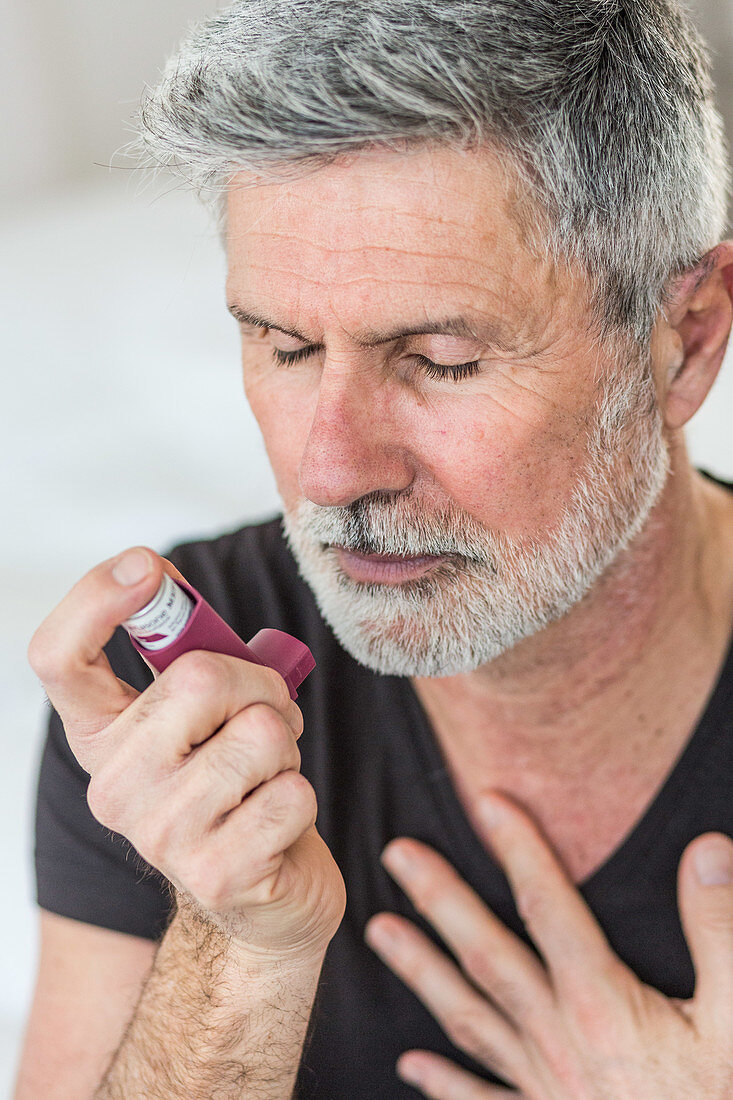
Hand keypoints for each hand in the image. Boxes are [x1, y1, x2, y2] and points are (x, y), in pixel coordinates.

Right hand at [28, 547, 345, 960]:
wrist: (260, 898)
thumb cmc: (235, 784)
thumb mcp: (203, 716)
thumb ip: (187, 656)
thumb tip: (162, 579)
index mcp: (101, 735)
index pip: (59, 657)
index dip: (94, 599)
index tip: (147, 568)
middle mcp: (113, 785)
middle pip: (199, 678)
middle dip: (260, 684)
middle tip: (266, 714)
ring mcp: (160, 835)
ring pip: (260, 733)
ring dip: (285, 744)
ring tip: (267, 773)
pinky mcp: (217, 874)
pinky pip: (294, 791)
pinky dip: (301, 795)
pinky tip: (276, 823)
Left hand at [365, 791, 732, 1097]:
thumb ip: (719, 933)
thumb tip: (705, 849)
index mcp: (603, 1008)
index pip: (549, 907)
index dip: (519, 849)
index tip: (487, 802)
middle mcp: (559, 1042)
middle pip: (487, 954)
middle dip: (440, 898)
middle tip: (397, 854)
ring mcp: (543, 1090)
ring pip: (468, 1018)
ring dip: (421, 972)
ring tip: (380, 932)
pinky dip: (443, 1083)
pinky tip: (411, 1065)